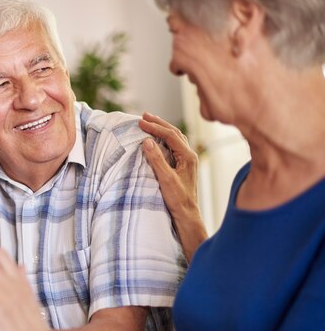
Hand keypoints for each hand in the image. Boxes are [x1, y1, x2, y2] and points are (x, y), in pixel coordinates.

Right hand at [138, 112, 207, 260]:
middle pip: (174, 133)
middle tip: (144, 116)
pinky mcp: (182, 167)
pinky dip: (163, 139)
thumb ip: (156, 159)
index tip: (140, 122)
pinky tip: (156, 140)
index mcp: (188, 156)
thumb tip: (147, 141)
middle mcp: (190, 156)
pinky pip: (173, 147)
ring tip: (150, 122)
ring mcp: (187, 161)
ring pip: (174, 139)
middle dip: (159, 123)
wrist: (187, 215)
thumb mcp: (165, 179)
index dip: (155, 127)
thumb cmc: (178, 199)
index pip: (170, 135)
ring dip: (162, 129)